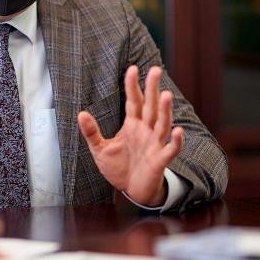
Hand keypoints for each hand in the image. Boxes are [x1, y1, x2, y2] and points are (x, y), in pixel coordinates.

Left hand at [78, 65, 182, 206]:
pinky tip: (178, 131)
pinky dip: (175, 141)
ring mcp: (155, 144)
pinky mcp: (160, 160)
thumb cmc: (119, 167)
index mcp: (132, 124)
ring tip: (166, 95)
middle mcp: (146, 130)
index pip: (134, 101)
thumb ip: (92, 132)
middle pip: (150, 106)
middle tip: (155, 70)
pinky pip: (170, 149)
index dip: (132, 86)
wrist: (131, 190)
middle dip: (152, 89)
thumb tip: (81, 113)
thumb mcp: (100, 149)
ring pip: (162, 123)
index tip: (132, 69)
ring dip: (165, 110)